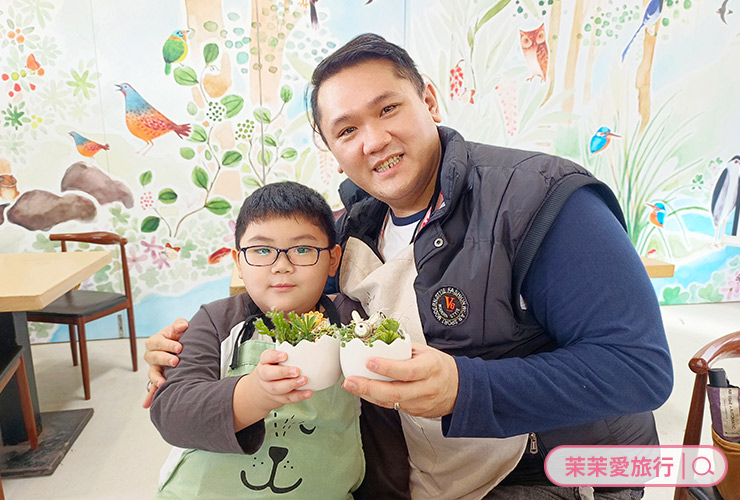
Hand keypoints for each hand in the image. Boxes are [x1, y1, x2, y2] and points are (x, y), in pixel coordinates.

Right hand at [142, 318, 186, 408]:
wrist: (181, 346)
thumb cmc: (178, 336)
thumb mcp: (178, 327)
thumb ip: (179, 324)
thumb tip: (183, 325)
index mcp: (155, 341)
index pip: (158, 342)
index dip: (168, 344)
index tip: (179, 347)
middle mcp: (152, 355)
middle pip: (155, 357)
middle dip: (165, 359)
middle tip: (176, 361)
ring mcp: (154, 367)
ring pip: (152, 373)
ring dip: (156, 379)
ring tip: (163, 383)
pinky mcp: (158, 378)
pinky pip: (152, 388)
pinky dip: (150, 396)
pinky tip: (147, 404)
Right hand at [233, 349, 311, 429]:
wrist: (263, 387)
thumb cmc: (274, 368)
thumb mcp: (276, 359)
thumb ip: (289, 355)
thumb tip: (308, 349)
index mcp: (264, 362)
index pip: (267, 357)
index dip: (275, 356)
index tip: (285, 355)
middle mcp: (264, 376)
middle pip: (269, 374)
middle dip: (283, 372)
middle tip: (297, 370)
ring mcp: (269, 388)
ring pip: (278, 388)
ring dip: (292, 385)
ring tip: (304, 380)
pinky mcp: (277, 398)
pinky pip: (287, 398)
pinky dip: (299, 396)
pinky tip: (308, 392)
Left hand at [341, 343, 458, 417]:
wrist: (459, 389)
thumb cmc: (441, 367)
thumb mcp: (426, 352)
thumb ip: (404, 349)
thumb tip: (380, 340)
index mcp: (430, 368)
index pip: (407, 370)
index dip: (387, 368)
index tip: (370, 362)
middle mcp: (426, 388)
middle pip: (395, 392)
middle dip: (369, 387)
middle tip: (351, 381)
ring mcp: (420, 403)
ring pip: (391, 402)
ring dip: (368, 395)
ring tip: (352, 386)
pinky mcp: (415, 412)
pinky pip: (392, 407)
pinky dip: (377, 399)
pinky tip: (365, 392)